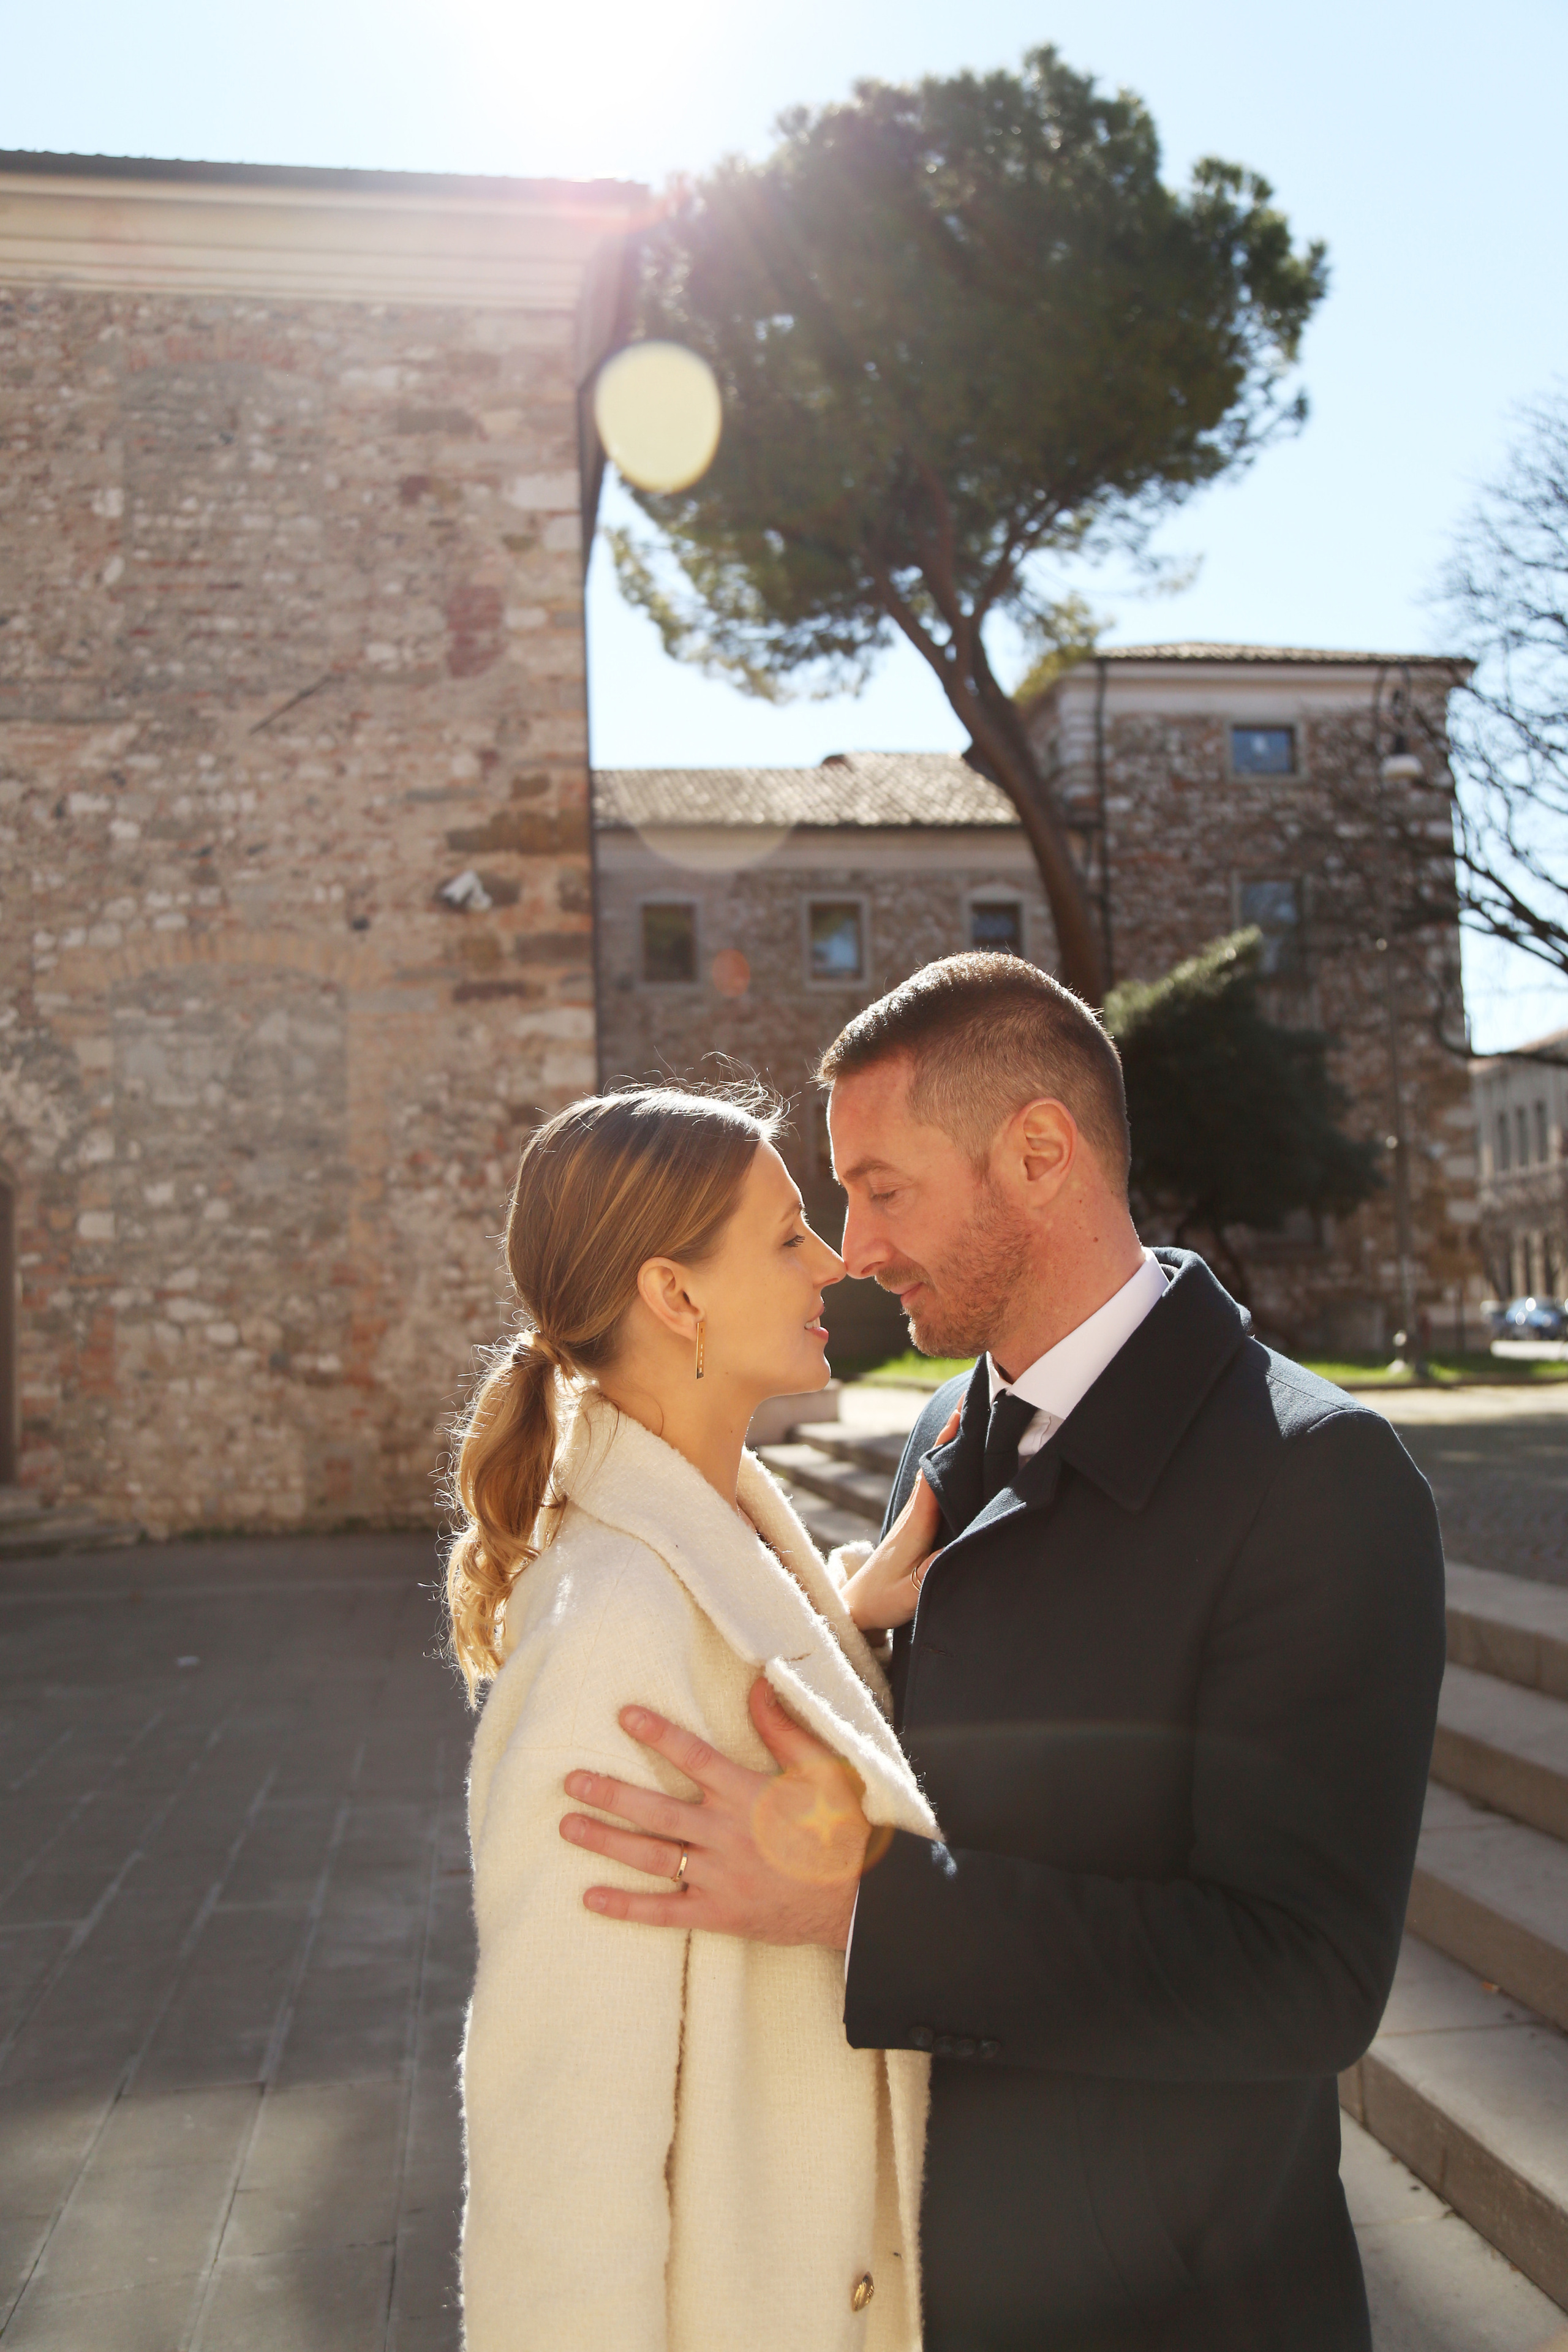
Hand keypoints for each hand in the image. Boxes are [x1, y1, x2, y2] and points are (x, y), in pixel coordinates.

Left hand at [560, 1677, 882, 1949]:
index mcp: (747, 1794)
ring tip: (567, 1826)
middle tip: (570, 1781)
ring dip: (605, 1840)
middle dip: (609, 1793)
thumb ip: (784, 1730)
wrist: (861, 1899)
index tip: (624, 1715)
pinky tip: (590, 1897)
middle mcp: (725, 1834)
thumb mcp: (821, 1770)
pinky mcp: (719, 1913)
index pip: (693, 1757)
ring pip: (650, 1856)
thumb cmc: (841, 1828)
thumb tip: (760, 1685)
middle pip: (655, 1809)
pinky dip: (625, 1906)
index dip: (658, 1734)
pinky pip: (663, 1912)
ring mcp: (718, 1876)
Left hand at [840, 1408, 959, 1631]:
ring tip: (975, 1418)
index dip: (951, 1438)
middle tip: (979, 1399)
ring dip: (953, 1445)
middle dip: (957, 1430)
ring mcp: (914, 1517)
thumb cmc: (881, 1601)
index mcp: (917, 1519)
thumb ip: (935, 1572)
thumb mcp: (911, 1592)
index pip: (935, 1468)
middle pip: (937, 1460)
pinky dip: (949, 1466)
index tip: (967, 1408)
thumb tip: (967, 1545)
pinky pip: (935, 1486)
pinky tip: (961, 1459)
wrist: (853, 1610)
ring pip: (936, 1471)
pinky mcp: (915, 1526)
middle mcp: (915, 1511)